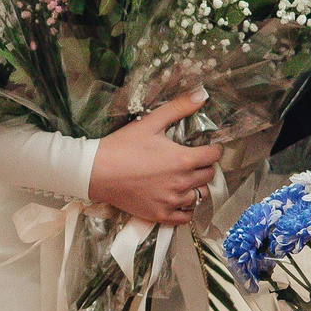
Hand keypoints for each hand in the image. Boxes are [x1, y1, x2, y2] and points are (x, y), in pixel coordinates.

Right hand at [87, 91, 222, 225]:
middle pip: (209, 176)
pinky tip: (178, 198)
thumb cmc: (123, 146)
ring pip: (199, 196)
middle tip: (192, 161)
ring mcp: (171, 201)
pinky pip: (186, 217)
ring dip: (196, 187)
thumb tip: (202, 94)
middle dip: (204, 166)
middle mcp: (181, 183)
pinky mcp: (160, 215)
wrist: (96, 172)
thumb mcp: (150, 122)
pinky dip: (186, 208)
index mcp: (183, 160)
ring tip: (184, 179)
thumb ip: (178, 108)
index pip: (214, 156)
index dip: (213, 149)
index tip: (207, 148)